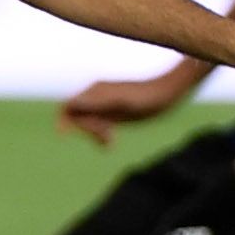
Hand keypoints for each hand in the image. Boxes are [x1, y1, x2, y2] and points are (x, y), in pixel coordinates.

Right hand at [57, 63, 196, 143]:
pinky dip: (100, 133)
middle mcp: (97, 95)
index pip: (69, 107)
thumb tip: (67, 108)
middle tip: (106, 139)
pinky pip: (98, 123)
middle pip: (76, 115)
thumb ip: (94, 104)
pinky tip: (111, 142)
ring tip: (110, 142)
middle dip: (86, 130)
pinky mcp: (114, 109)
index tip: (72, 135)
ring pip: (87, 121)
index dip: (66, 121)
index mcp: (95, 92)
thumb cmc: (146, 98)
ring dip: (93, 134)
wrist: (168, 91)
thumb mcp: (119, 103)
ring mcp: (105, 102)